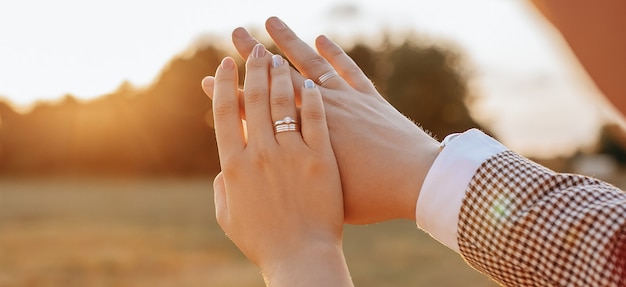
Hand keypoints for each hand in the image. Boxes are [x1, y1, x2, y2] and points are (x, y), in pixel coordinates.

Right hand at [205, 17, 440, 223]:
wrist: (411, 188)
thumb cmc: (348, 210)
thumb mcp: (303, 206)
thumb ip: (254, 191)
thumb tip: (229, 175)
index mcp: (288, 148)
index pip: (245, 114)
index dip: (226, 91)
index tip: (214, 74)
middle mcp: (310, 119)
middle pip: (271, 84)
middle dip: (251, 57)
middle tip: (238, 34)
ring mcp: (339, 105)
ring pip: (305, 68)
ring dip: (287, 43)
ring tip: (269, 22)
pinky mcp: (367, 99)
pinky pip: (346, 71)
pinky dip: (334, 53)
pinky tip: (320, 38)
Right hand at [205, 44, 351, 285]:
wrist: (301, 257)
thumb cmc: (263, 240)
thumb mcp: (228, 215)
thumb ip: (224, 184)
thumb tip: (227, 164)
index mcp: (234, 165)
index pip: (225, 112)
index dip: (223, 83)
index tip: (225, 65)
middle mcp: (260, 154)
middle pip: (255, 98)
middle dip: (253, 68)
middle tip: (255, 50)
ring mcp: (292, 154)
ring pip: (284, 103)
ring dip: (280, 76)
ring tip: (279, 58)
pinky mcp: (321, 159)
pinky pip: (315, 120)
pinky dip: (312, 99)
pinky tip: (310, 83)